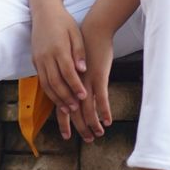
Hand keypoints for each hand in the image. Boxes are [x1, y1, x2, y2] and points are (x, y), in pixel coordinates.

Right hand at [31, 6, 87, 116]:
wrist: (44, 12)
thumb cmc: (63, 22)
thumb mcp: (76, 33)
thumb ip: (79, 52)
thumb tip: (82, 69)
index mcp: (58, 48)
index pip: (67, 72)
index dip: (75, 86)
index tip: (84, 96)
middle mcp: (46, 56)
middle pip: (55, 82)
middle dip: (66, 97)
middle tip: (76, 108)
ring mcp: (38, 59)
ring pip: (46, 84)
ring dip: (57, 98)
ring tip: (67, 109)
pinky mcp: (35, 60)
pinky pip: (41, 79)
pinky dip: (49, 91)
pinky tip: (57, 98)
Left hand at [57, 18, 113, 143]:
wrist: (93, 30)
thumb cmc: (84, 46)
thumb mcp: (74, 64)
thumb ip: (73, 80)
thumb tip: (75, 92)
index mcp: (66, 81)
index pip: (61, 106)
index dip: (64, 122)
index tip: (67, 135)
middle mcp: (73, 84)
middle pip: (73, 112)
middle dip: (80, 128)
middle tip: (87, 140)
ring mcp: (85, 81)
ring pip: (87, 109)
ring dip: (93, 124)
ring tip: (99, 134)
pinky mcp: (98, 77)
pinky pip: (101, 99)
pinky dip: (104, 112)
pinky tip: (108, 121)